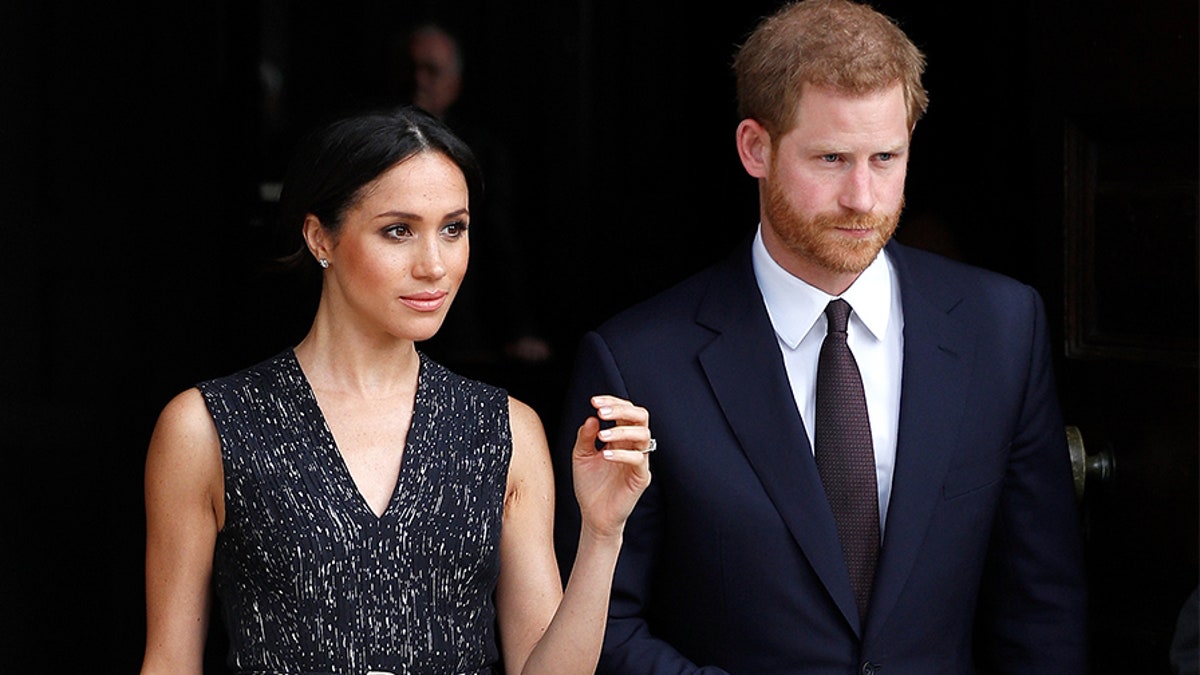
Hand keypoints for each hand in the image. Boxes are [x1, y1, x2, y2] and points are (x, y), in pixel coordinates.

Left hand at [571, 395, 652, 539]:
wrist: (594, 516)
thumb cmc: (589, 485)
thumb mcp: (581, 456)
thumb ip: (585, 437)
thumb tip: (591, 418)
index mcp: (620, 437)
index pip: (625, 411)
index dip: (612, 402)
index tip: (594, 401)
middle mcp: (632, 446)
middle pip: (641, 416)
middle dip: (622, 409)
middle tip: (601, 410)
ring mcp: (639, 461)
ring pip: (643, 434)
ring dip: (622, 430)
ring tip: (601, 434)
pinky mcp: (641, 478)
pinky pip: (638, 459)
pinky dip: (622, 453)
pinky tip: (605, 455)